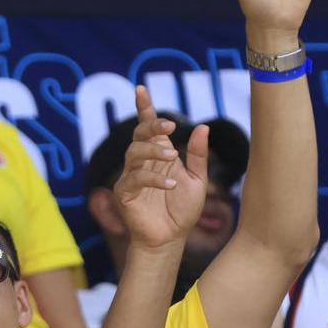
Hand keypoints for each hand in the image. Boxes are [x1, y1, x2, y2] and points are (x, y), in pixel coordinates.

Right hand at [115, 86, 208, 252]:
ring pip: (134, 152)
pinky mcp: (124, 193)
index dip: (144, 108)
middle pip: (139, 135)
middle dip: (152, 126)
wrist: (171, 239)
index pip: (148, 127)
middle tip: (170, 127)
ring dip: (153, 151)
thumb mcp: (198, 180)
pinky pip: (135, 178)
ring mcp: (130, 177)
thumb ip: (198, 155)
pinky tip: (171, 184)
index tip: (141, 89)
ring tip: (173, 158)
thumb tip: (203, 127)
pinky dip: (153, 178)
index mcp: (158, 156)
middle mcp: (141, 163)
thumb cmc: (182, 211)